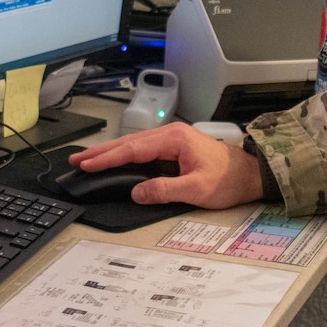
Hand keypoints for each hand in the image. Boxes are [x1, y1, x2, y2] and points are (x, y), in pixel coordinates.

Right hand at [69, 122, 264, 207]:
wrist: (250, 175)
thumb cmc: (229, 180)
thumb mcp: (197, 189)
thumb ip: (165, 190)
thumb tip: (138, 192)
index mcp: (174, 139)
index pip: (133, 149)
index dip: (107, 158)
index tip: (87, 164)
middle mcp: (171, 135)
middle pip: (128, 143)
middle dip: (100, 152)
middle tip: (76, 160)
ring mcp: (171, 141)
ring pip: (133, 146)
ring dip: (109, 153)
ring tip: (87, 160)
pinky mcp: (173, 149)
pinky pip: (142, 151)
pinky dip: (124, 155)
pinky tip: (112, 160)